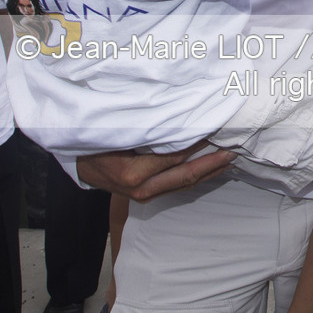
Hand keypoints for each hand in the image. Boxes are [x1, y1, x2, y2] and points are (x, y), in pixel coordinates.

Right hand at [75, 140, 236, 200]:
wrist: (77, 166)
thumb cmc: (94, 144)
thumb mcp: (114, 133)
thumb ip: (143, 129)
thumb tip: (177, 116)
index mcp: (131, 173)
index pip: (174, 156)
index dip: (198, 144)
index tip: (216, 130)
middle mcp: (141, 188)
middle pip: (185, 176)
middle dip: (212, 163)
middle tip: (234, 149)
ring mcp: (144, 195)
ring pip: (184, 184)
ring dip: (209, 171)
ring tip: (229, 158)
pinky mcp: (147, 196)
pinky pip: (177, 186)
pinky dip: (197, 176)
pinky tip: (211, 167)